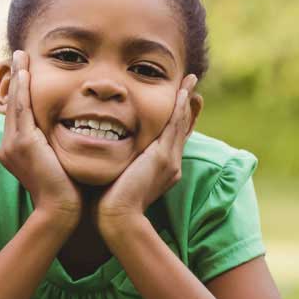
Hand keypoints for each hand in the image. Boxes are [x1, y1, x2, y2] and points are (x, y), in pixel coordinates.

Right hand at [0, 51, 80, 220]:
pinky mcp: (22, 144)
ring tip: (20, 56)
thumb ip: (57, 147)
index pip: (18, 114)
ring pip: (14, 103)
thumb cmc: (67, 191)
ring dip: (17, 77)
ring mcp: (12, 145)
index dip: (19, 92)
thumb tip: (73, 134)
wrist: (61, 210)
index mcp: (16, 150)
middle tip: (17, 55)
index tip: (24, 72)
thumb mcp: (58, 163)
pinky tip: (25, 72)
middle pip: (12, 104)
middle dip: (14, 78)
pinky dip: (22, 90)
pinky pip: (21, 110)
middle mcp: (8, 145)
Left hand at [99, 74, 198, 224]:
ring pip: (180, 123)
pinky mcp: (162, 157)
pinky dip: (179, 108)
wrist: (117, 217)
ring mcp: (169, 160)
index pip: (171, 138)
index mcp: (160, 169)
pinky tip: (183, 92)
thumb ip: (119, 166)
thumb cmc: (109, 203)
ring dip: (186, 100)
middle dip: (187, 106)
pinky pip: (174, 126)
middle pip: (182, 128)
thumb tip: (106, 156)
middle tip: (191, 85)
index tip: (180, 101)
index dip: (177, 119)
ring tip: (190, 81)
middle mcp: (170, 163)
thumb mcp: (118, 178)